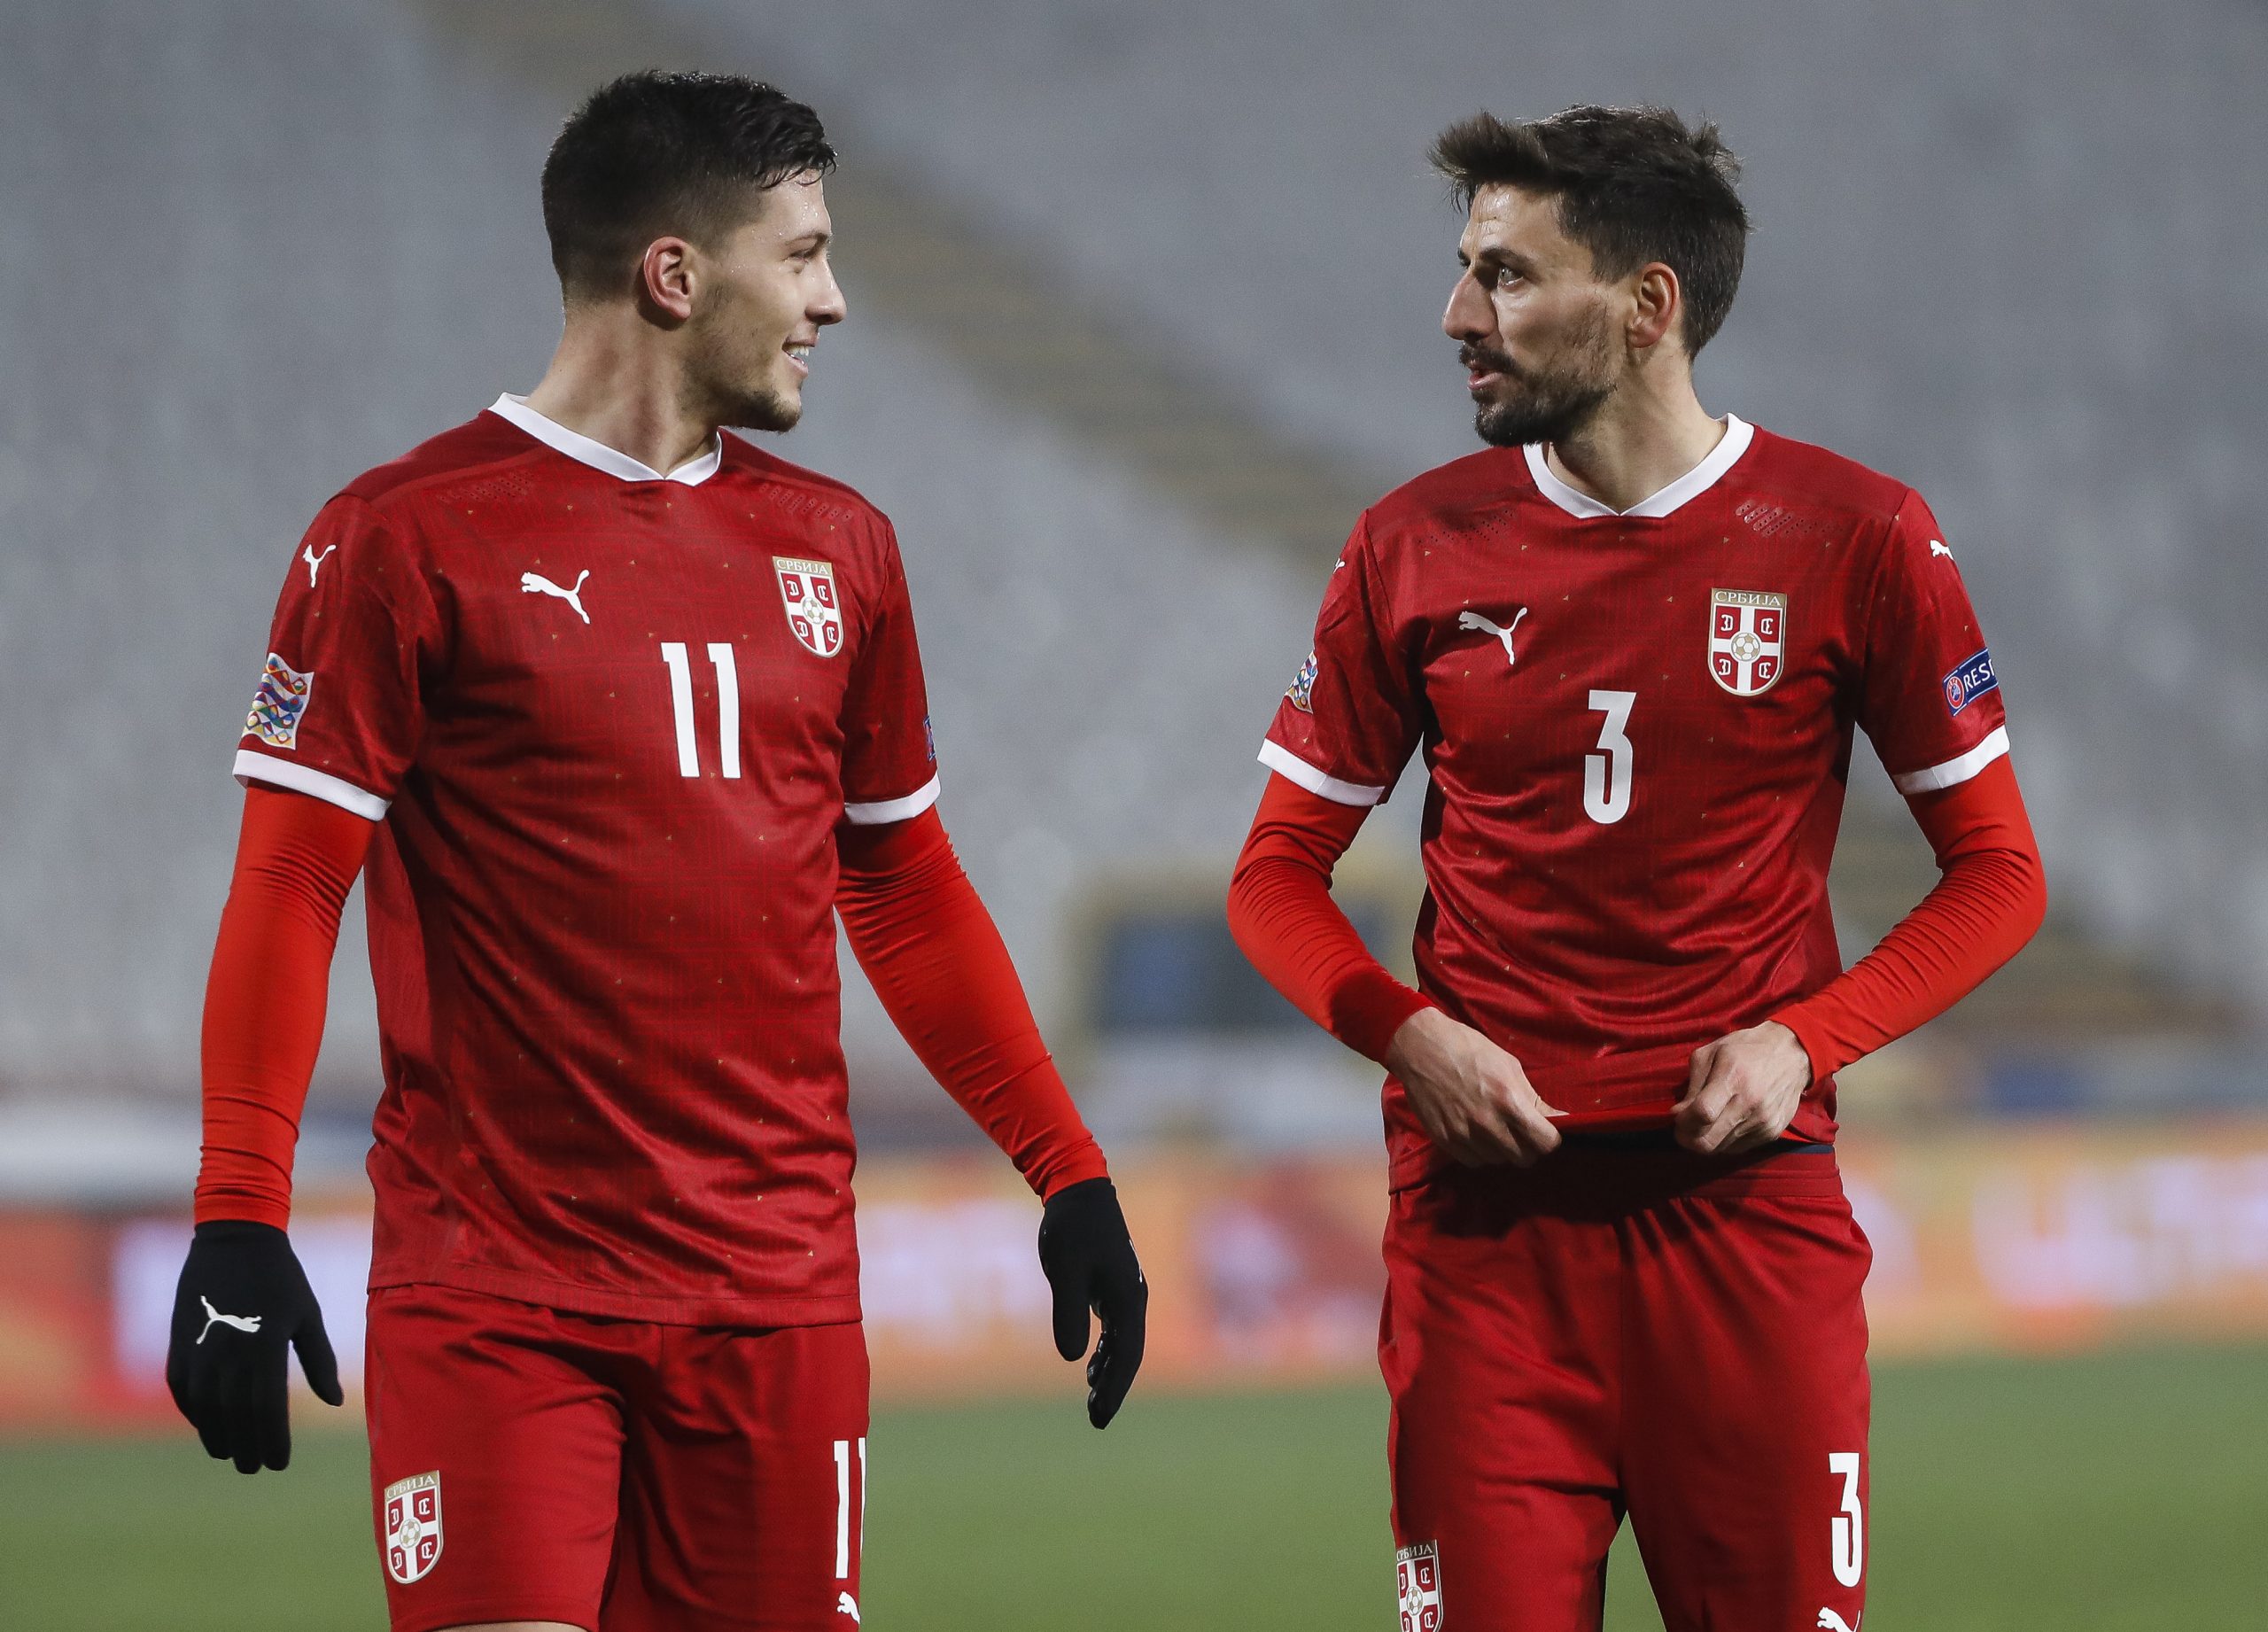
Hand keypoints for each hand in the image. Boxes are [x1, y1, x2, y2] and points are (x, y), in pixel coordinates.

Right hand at [166, 1220, 342, 1472]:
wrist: (235, 1239)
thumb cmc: (282, 1278)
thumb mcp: (307, 1315)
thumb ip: (319, 1361)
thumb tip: (333, 1402)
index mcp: (265, 1348)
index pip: (268, 1411)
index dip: (273, 1441)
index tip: (279, 1464)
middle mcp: (229, 1354)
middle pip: (235, 1417)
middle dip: (245, 1447)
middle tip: (254, 1468)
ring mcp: (199, 1349)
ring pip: (205, 1408)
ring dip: (216, 1436)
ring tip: (230, 1454)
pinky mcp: (179, 1343)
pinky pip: (182, 1389)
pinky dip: (193, 1412)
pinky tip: (206, 1425)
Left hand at [1037, 1178, 1146, 1428]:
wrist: (1079, 1188)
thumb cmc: (1071, 1228)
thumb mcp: (1064, 1271)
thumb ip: (1069, 1313)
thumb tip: (1072, 1359)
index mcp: (1127, 1298)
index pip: (1128, 1355)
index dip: (1115, 1389)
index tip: (1099, 1417)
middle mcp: (1133, 1297)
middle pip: (1129, 1353)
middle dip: (1114, 1388)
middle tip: (1096, 1420)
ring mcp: (1124, 1290)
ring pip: (1123, 1342)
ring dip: (1109, 1371)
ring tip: (1092, 1401)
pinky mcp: (1110, 1283)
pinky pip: (1114, 1327)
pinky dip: (1105, 1350)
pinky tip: (1089, 1364)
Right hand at [1384, 1007, 1563, 1167]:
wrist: (1422, 1047)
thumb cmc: (1470, 1049)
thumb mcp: (1510, 1066)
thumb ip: (1533, 1099)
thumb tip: (1557, 1120)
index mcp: (1509, 1100)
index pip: (1545, 1142)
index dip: (1551, 1139)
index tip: (1548, 1132)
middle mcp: (1488, 1123)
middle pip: (1524, 1158)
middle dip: (1529, 1147)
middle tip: (1523, 1132)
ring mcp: (1464, 1134)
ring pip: (1499, 1161)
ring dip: (1503, 1150)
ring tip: (1497, 1128)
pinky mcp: (1445, 1140)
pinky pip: (1474, 1161)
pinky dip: (1481, 1152)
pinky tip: (1478, 1134)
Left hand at [1673, 1021, 1812, 1154]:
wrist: (1793, 1053)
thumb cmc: (1746, 1048)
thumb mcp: (1712, 1053)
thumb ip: (1693, 1085)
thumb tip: (1678, 1114)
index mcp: (1733, 1078)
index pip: (1702, 1114)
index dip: (1683, 1122)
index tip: (1677, 1117)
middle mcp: (1751, 1104)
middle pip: (1709, 1141)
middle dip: (1688, 1139)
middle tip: (1684, 1128)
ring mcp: (1764, 1122)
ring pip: (1721, 1148)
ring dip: (1707, 1139)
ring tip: (1706, 1122)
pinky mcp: (1773, 1133)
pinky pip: (1738, 1148)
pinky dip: (1725, 1140)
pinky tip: (1725, 1123)